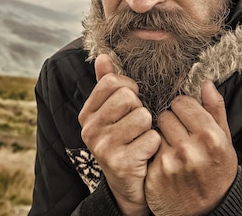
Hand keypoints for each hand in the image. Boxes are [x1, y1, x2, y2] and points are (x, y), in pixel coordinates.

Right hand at [79, 54, 160, 215]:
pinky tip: (146, 153)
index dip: (129, 88)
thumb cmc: (123, 141)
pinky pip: (151, 138)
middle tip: (136, 124)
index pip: (111, 82)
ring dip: (149, 127)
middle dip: (140, 108)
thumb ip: (106, 84)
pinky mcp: (121, 164)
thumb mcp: (110, 113)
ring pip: (142, 117)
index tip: (131, 101)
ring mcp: (103, 148)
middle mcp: (90, 129)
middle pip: (127, 97)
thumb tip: (103, 56)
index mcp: (87, 114)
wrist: (128, 185)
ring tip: (140, 138)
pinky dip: (155, 145)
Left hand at [145, 80, 237, 215]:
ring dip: (160, 135)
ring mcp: (170, 162)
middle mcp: (190, 149)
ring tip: (171, 146)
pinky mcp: (155, 174)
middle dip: (170, 121)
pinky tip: (163, 160)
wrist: (206, 212)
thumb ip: (215, 110)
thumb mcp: (225, 141)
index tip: (185, 117)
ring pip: (153, 130)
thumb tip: (206, 82)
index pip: (182, 102)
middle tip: (178, 134)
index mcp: (210, 137)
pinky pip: (146, 148)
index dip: (182, 108)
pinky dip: (152, 151)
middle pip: (165, 114)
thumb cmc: (216, 172)